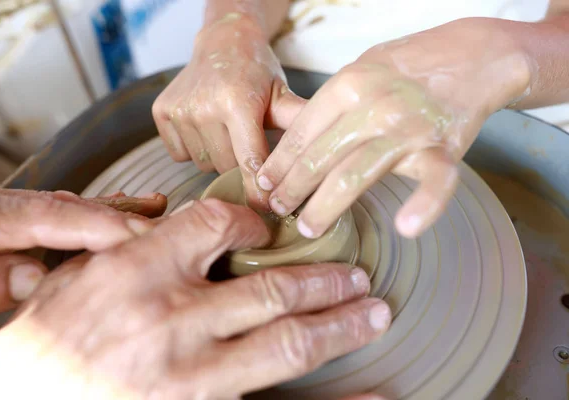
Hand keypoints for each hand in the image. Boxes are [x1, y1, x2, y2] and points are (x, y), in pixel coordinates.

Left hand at [0, 184, 166, 319]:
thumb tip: (35, 276)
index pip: (50, 214)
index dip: (100, 224)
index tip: (140, 235)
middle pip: (66, 204)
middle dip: (119, 214)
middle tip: (162, 222)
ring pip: (64, 203)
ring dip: (110, 210)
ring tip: (151, 208)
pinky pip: (52, 208)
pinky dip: (86, 211)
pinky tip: (110, 209)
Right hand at [0, 200, 390, 398]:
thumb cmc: (41, 343)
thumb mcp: (75, 276)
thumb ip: (131, 246)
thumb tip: (174, 223)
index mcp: (139, 270)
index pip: (217, 224)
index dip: (250, 219)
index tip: (264, 226)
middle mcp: (173, 317)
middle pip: (274, 286)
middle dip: (325, 279)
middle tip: (357, 275)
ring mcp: (192, 371)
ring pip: (288, 340)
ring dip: (339, 323)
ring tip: (373, 312)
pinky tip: (370, 393)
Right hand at [152, 14, 304, 209]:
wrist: (223, 41)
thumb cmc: (257, 72)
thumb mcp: (281, 94)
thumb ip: (296, 123)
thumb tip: (325, 151)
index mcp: (237, 103)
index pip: (249, 162)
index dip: (259, 190)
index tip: (267, 207)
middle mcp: (203, 107)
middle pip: (225, 168)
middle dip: (239, 164)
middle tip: (247, 141)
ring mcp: (179, 110)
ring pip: (203, 163)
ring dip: (217, 156)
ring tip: (226, 130)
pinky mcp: (161, 113)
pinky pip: (180, 154)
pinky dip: (194, 148)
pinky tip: (204, 127)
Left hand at [256, 17, 532, 237]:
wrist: (472, 56)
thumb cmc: (407, 70)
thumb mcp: (360, 74)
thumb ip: (329, 107)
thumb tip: (289, 145)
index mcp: (349, 85)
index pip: (302, 133)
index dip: (278, 163)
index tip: (264, 184)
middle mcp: (375, 106)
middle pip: (320, 157)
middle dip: (292, 189)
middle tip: (277, 210)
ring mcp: (409, 129)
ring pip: (356, 176)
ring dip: (325, 207)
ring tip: (307, 227)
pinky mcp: (444, 148)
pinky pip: (435, 182)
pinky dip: (424, 206)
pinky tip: (406, 227)